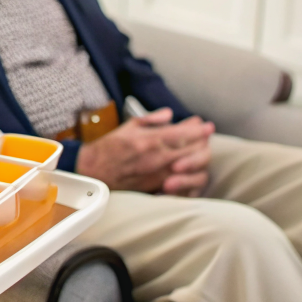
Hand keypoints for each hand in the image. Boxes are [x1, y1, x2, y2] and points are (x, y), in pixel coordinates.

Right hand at [74, 108, 214, 195]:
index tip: (207, 125)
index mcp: (149, 140)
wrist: (94, 171)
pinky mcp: (157, 187)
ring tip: (200, 150)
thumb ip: (151, 119)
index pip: (182, 134)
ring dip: (199, 157)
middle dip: (203, 142)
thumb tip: (169, 114)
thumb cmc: (109, 148)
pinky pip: (182, 181)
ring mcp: (159, 174)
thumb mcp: (128, 126)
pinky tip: (193, 168)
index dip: (198, 130)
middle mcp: (157, 157)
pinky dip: (191, 173)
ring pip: (190, 167)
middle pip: (192, 151)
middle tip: (205, 136)